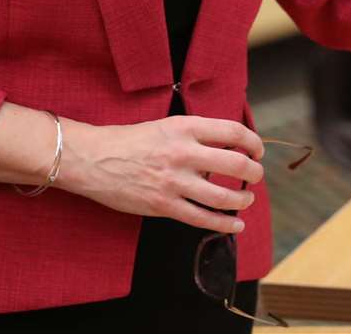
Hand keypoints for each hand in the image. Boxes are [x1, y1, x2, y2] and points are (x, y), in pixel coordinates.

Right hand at [55, 115, 264, 234]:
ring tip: (246, 200)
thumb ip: (193, 136)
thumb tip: (223, 150)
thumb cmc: (127, 140)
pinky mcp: (164, 205)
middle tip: (256, 176)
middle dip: (254, 173)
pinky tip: (235, 225)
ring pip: (224, 197)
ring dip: (243, 200)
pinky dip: (225, 224)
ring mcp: (175, 182)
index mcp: (185, 128)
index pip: (233, 133)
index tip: (257, 151)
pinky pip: (203, 218)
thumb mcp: (165, 126)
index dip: (253, 143)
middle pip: (237, 165)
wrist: (93, 158)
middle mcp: (184, 153)